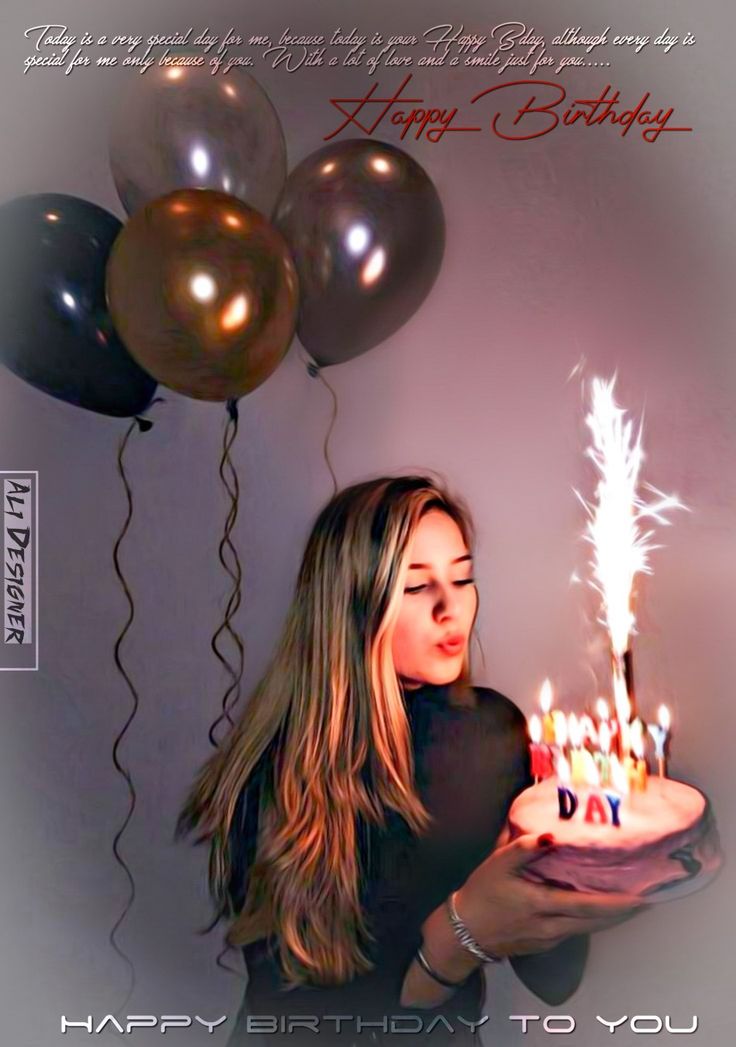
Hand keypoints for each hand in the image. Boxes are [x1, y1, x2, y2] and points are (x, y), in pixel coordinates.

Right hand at [456, 833, 647, 957]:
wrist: (465, 931)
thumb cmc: (482, 892)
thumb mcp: (498, 863)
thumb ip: (525, 847)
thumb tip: (552, 835)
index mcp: (542, 904)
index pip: (588, 906)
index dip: (617, 904)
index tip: (642, 897)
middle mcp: (552, 926)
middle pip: (597, 921)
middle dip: (626, 912)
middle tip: (651, 899)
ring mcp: (551, 938)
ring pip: (590, 928)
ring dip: (615, 918)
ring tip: (636, 904)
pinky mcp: (547, 944)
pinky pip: (578, 931)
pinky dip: (596, 921)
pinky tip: (604, 912)